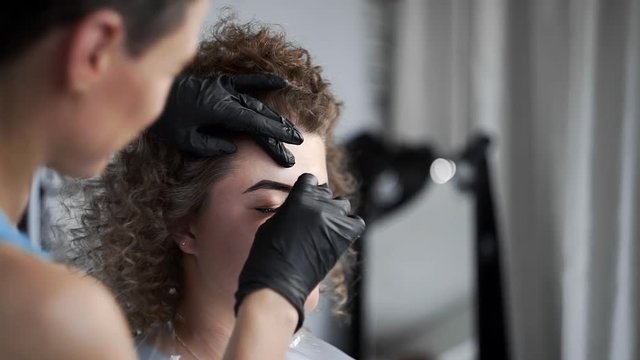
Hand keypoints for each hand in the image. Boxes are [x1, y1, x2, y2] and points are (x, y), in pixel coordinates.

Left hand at [150, 74, 302, 166]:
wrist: (154, 93)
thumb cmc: (166, 119)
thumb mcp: (185, 139)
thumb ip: (211, 145)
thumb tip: (233, 147)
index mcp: (218, 109)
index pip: (254, 123)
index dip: (274, 133)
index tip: (290, 142)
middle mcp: (225, 96)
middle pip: (259, 115)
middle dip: (279, 130)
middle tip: (297, 143)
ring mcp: (224, 87)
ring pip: (256, 103)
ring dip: (274, 117)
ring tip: (290, 130)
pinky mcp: (221, 83)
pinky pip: (246, 82)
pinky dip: (263, 82)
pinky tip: (281, 82)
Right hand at [234, 174, 365, 330]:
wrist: (278, 281)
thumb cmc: (267, 255)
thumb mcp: (271, 222)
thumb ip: (289, 208)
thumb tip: (299, 207)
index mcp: (299, 197)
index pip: (310, 180)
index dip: (307, 188)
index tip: (306, 195)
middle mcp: (319, 205)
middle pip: (326, 193)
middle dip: (320, 201)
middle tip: (312, 217)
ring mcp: (333, 221)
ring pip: (342, 205)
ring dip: (335, 212)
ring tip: (325, 225)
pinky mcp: (343, 238)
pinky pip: (356, 223)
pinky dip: (350, 226)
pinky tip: (339, 233)